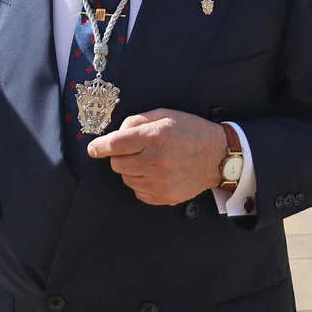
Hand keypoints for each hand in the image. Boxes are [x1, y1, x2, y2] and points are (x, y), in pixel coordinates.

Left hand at [86, 109, 227, 205]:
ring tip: (149, 161)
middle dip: (119, 156)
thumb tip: (116, 133)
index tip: (93, 149)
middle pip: (117, 164)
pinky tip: (155, 173)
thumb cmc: (190, 131)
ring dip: (131, 169)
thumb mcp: (164, 115)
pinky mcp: (165, 196)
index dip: (99, 147)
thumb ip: (137, 121)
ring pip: (126, 179)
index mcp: (154, 137)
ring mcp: (161, 182)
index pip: (114, 145)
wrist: (218, 156)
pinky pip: (138, 192)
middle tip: (134, 150)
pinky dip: (141, 183)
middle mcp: (156, 161)